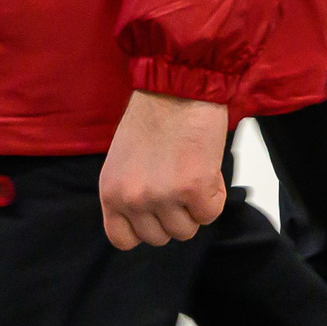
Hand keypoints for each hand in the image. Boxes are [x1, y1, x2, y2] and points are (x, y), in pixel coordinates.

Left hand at [99, 92, 227, 249]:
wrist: (179, 85)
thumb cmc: (155, 114)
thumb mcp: (124, 160)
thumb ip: (131, 190)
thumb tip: (152, 216)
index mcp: (111, 191)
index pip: (122, 239)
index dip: (145, 228)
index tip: (157, 212)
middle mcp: (132, 199)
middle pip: (159, 237)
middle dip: (174, 215)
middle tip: (181, 184)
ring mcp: (163, 197)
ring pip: (186, 230)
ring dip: (195, 206)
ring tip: (195, 173)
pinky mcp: (193, 190)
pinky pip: (210, 213)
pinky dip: (215, 195)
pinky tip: (209, 171)